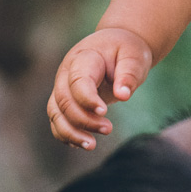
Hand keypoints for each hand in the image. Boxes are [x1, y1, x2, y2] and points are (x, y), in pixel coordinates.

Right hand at [47, 26, 153, 149]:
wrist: (116, 46)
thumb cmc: (126, 50)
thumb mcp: (134, 56)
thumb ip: (129, 74)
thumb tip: (123, 96)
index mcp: (84, 58)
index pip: (78, 81)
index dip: (87, 99)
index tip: (104, 112)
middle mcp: (67, 72)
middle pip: (64, 100)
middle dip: (83, 119)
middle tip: (108, 129)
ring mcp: (62, 86)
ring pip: (56, 113)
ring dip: (71, 132)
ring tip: (92, 146)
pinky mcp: (64, 99)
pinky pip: (57, 119)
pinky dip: (65, 134)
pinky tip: (82, 144)